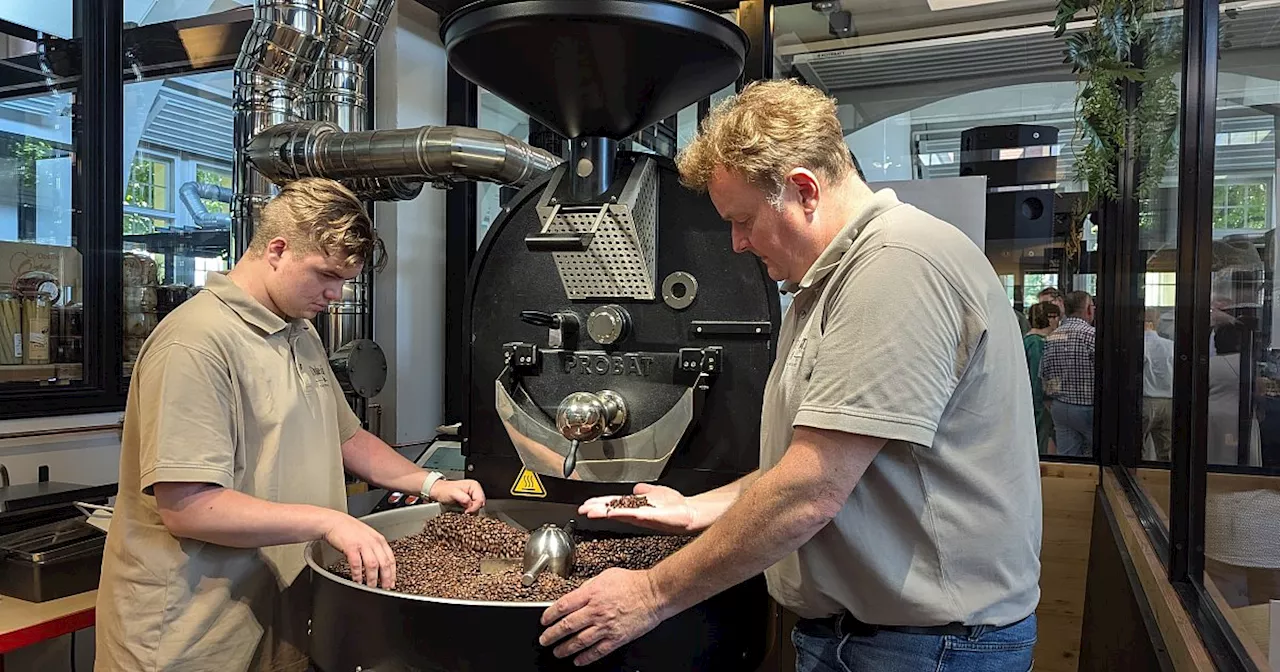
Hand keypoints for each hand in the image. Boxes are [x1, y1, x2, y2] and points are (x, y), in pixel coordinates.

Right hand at [323, 513, 395, 589]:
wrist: (333, 522)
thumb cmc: (349, 530)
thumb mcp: (368, 537)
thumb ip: (375, 549)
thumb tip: (380, 566)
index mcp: (379, 540)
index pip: (391, 558)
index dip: (393, 573)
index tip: (392, 582)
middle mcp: (373, 542)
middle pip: (384, 563)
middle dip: (386, 578)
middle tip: (385, 588)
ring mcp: (362, 544)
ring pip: (372, 565)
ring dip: (372, 578)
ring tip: (371, 587)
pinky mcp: (351, 547)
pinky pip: (356, 564)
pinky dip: (357, 574)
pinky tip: (357, 580)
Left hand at [429, 478, 485, 512]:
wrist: (437, 492)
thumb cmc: (444, 490)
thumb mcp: (453, 493)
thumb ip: (463, 498)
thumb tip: (470, 504)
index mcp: (474, 486)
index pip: (480, 499)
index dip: (474, 507)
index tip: (466, 511)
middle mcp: (475, 491)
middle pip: (480, 504)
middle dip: (473, 509)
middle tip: (464, 511)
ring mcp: (472, 497)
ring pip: (477, 508)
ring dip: (470, 512)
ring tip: (462, 510)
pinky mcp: (469, 502)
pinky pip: (472, 510)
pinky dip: (468, 512)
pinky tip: (462, 511)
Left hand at [539, 568, 666, 665]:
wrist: (653, 594)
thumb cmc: (632, 583)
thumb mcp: (604, 576)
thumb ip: (587, 587)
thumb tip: (575, 596)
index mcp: (591, 594)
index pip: (563, 606)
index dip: (549, 615)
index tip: (544, 620)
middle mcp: (596, 611)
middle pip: (567, 626)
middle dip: (552, 635)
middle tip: (544, 640)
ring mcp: (606, 626)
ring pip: (579, 641)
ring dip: (565, 648)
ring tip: (557, 652)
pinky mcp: (617, 638)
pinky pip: (598, 651)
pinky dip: (586, 658)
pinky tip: (578, 661)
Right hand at [578, 483, 696, 534]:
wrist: (691, 514)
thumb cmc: (676, 506)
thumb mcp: (657, 493)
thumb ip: (645, 490)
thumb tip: (636, 487)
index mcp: (636, 505)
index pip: (614, 503)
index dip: (600, 503)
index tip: (586, 504)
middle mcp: (637, 512)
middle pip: (612, 509)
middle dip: (597, 509)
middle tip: (582, 510)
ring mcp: (643, 515)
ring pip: (619, 513)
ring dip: (605, 512)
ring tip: (591, 512)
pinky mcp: (651, 517)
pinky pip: (634, 515)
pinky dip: (622, 513)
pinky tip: (612, 512)